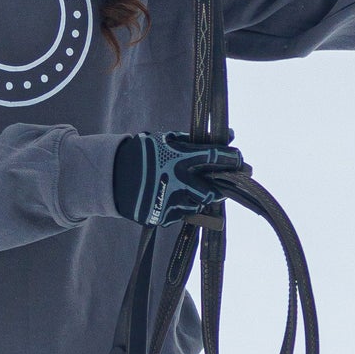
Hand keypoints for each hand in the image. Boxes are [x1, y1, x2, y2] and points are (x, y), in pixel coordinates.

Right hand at [112, 132, 248, 225]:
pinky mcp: (161, 217)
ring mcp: (168, 201)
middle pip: (212, 191)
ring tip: (187, 186)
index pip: (214, 158)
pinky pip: (181, 213)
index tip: (242, 161)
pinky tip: (172, 195)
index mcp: (178, 158)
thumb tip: (230, 136)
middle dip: (220, 187)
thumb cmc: (145, 153)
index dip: (232, 160)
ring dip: (198, 196)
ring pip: (197, 204)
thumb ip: (197, 141)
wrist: (112, 176)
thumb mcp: (167, 140)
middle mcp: (175, 181)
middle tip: (225, 182)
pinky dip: (182, 205)